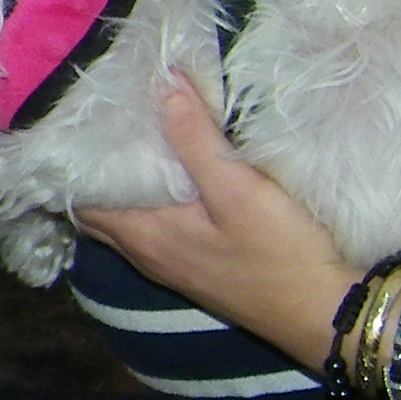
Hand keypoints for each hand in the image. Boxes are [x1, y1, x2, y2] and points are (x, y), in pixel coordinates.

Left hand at [74, 81, 355, 369]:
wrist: (325, 313)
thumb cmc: (280, 253)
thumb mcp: (238, 188)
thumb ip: (196, 139)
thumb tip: (163, 85)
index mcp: (143, 235)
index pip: (83, 200)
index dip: (74, 166)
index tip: (77, 126)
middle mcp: (147, 255)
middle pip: (100, 212)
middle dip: (95, 174)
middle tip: (102, 130)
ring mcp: (172, 267)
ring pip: (128, 223)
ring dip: (124, 189)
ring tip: (132, 144)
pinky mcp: (197, 270)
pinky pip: (154, 232)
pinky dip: (149, 205)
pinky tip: (173, 181)